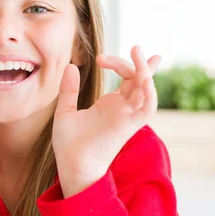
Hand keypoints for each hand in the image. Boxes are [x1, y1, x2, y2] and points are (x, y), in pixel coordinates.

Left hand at [52, 46, 160, 197]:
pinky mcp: (129, 125)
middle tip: (129, 49)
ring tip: (139, 52)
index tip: (101, 58)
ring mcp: (127, 116)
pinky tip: (142, 75)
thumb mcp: (65, 111)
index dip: (125, 64)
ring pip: (146, 90)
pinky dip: (149, 90)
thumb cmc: (69, 145)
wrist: (72, 165)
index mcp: (109, 105)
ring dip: (146, 71)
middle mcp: (122, 109)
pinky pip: (148, 107)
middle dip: (139, 63)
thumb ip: (69, 90)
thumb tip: (71, 66)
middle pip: (139, 81)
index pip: (127, 79)